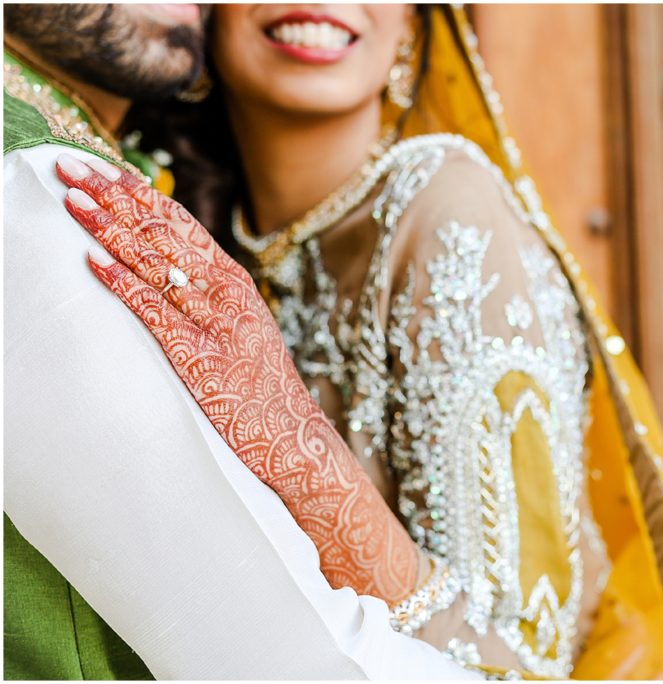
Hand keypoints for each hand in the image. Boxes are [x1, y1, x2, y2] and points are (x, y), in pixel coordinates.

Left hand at [56, 154, 419, 603]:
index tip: (103, 168)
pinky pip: (155, 312)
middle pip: (162, 233)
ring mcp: (214, 322)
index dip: (138, 193)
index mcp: (234, 282)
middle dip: (113, 196)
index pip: (179, 224)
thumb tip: (167, 270)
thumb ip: (209, 297)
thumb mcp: (242, 329)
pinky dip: (123, 283)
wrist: (289, 434)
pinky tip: (95, 261)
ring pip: (156, 264)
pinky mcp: (200, 355)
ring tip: (73, 200)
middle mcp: (225, 293)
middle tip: (71, 165)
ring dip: (110, 228)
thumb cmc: (260, 387)